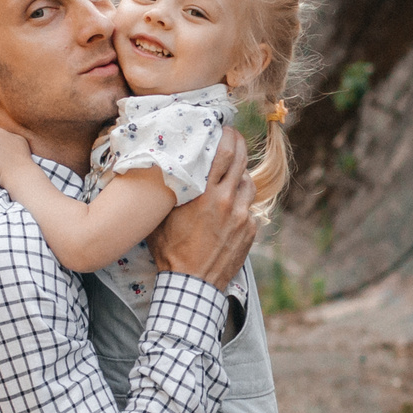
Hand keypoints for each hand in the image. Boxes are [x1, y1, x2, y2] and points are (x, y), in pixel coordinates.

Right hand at [151, 128, 254, 288]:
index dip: (227, 136)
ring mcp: (242, 216)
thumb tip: (166, 169)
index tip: (224, 128)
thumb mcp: (163, 217)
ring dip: (239, 175)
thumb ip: (171, 192)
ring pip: (248, 183)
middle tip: (233, 138)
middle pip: (241, 161)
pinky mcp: (250, 230)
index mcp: (206, 194)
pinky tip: (228, 207)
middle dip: (238, 145)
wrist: (192, 285)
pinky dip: (240, 202)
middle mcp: (228, 201)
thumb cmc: (171, 252)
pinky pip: (249, 207)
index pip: (224, 153)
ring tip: (228, 175)